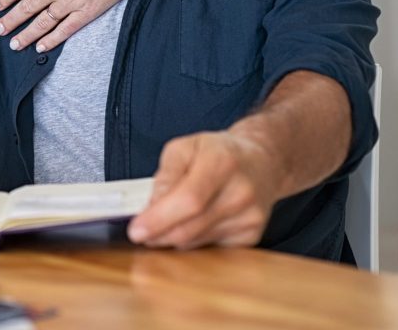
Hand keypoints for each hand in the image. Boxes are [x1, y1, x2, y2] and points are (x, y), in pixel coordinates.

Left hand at [126, 131, 281, 249]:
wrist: (261, 163)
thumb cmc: (217, 152)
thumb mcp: (183, 148)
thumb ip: (165, 176)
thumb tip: (151, 208)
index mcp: (222, 162)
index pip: (188, 200)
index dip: (159, 219)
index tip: (136, 231)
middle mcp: (241, 192)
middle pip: (191, 227)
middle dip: (158, 234)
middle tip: (140, 233)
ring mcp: (251, 217)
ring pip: (197, 242)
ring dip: (172, 237)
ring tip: (164, 223)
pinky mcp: (252, 235)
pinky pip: (210, 248)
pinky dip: (192, 241)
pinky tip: (190, 225)